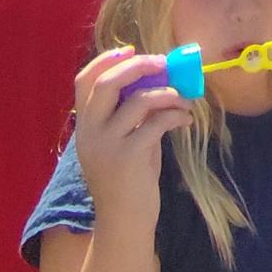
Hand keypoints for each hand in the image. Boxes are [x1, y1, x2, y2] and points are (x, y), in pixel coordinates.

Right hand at [72, 47, 193, 230]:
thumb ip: (132, 111)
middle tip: (164, 63)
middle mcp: (89, 133)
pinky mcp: (126, 158)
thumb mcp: (124, 139)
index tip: (131, 49)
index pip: (84, 81)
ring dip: (169, 93)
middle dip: (138, 66)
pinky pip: (156, 122)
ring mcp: (106, 145)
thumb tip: (159, 76)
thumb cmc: (129, 177)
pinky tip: (187, 120)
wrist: (125, 222)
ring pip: (139, 100)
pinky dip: (176, 114)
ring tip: (184, 101)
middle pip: (107, 83)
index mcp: (85, 126)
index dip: (106, 59)